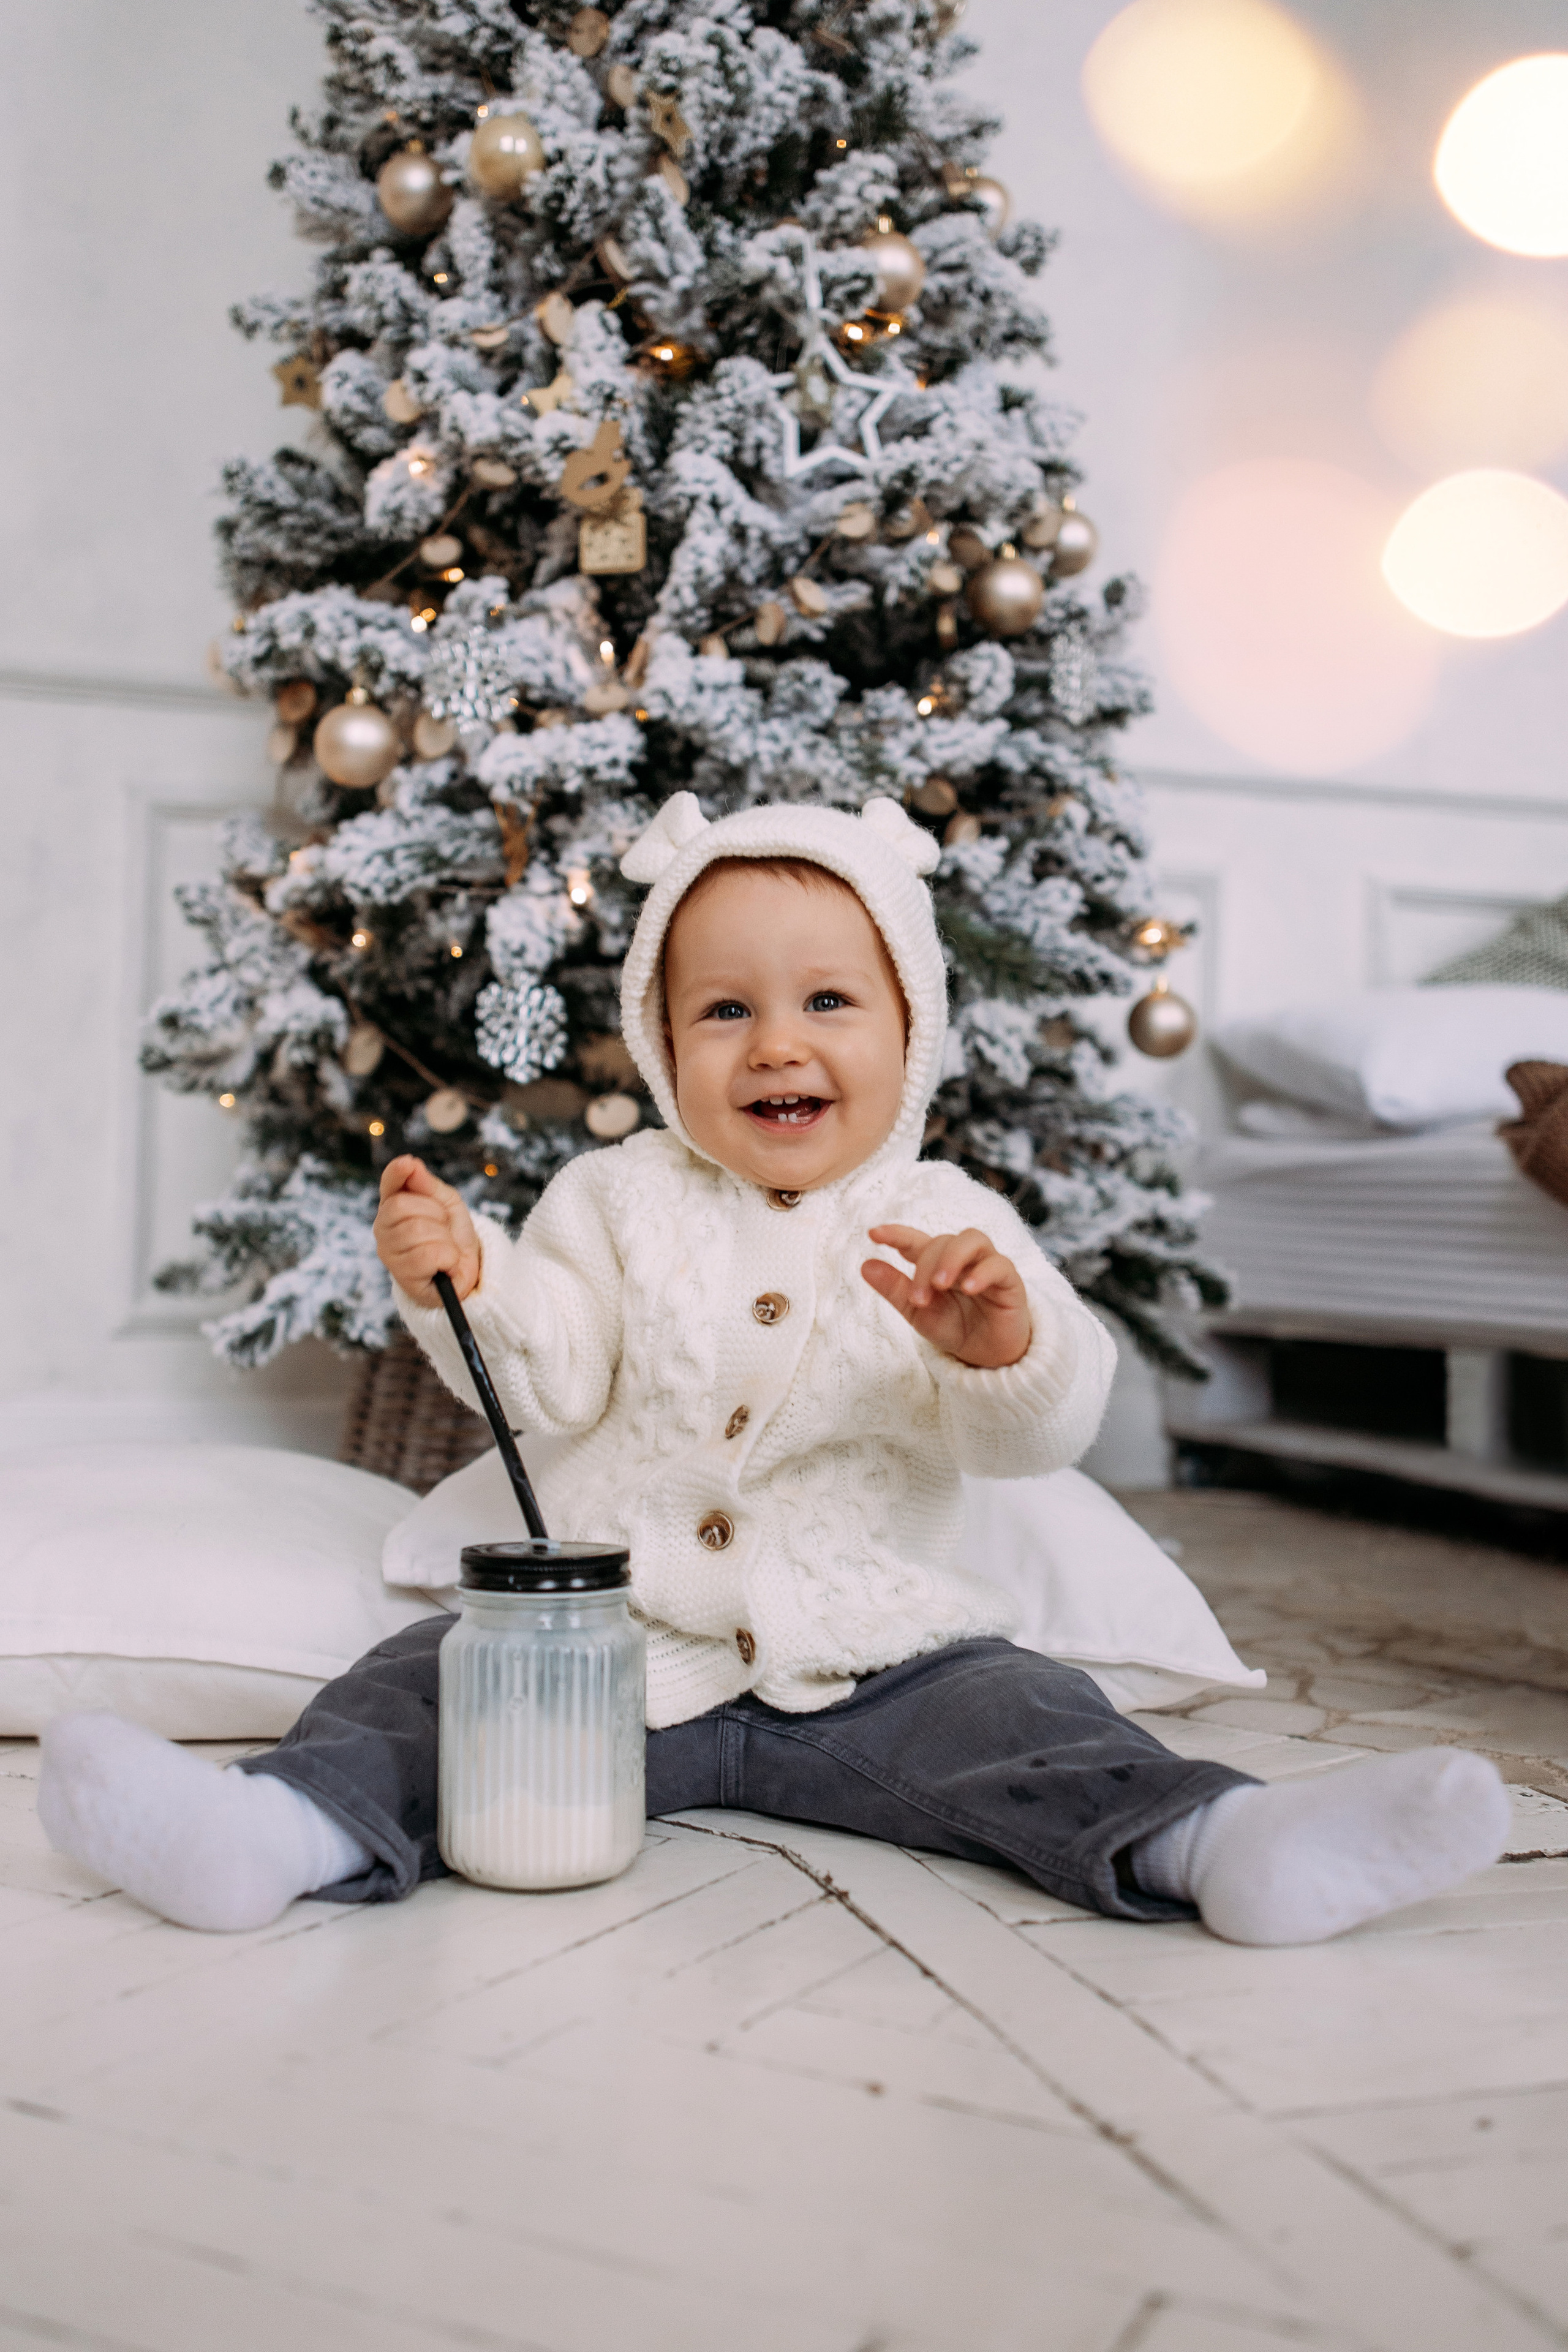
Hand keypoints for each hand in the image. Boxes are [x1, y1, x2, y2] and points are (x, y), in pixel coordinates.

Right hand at [374, 1156, 481, 1306]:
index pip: (389, 1185)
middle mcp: (383, 1229)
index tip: (408, 1164)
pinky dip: (448, 1258)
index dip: (396, 1173)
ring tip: (446, 1249)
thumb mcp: (447, 1205)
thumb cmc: (452, 1236)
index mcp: (393, 1207)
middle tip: (444, 1228)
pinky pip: (429, 1255)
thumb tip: (411, 1164)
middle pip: (402, 1206)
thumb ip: (428, 1185)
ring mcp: (389, 1254)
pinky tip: (446, 1265)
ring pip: (417, 1230)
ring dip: (444, 1238)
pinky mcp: (402, 1277)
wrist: (466, 1272)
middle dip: (435, 1213)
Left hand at [861, 1224, 1031, 1368]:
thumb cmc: (955, 1328)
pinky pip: (999, 1264)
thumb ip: (895, 1290)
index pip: (916, 1240)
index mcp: (936, 1264)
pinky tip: (968, 1288)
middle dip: (926, 1267)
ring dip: (952, 1258)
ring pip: (972, 1240)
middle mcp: (961, 1259)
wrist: (988, 1357)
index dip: (897, 1233)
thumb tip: (865, 1266)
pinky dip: (982, 1272)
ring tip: (939, 1285)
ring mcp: (986, 1265)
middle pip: (942, 1242)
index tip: (873, 1234)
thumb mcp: (919, 1313)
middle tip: (918, 1299)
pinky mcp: (1009, 1280)